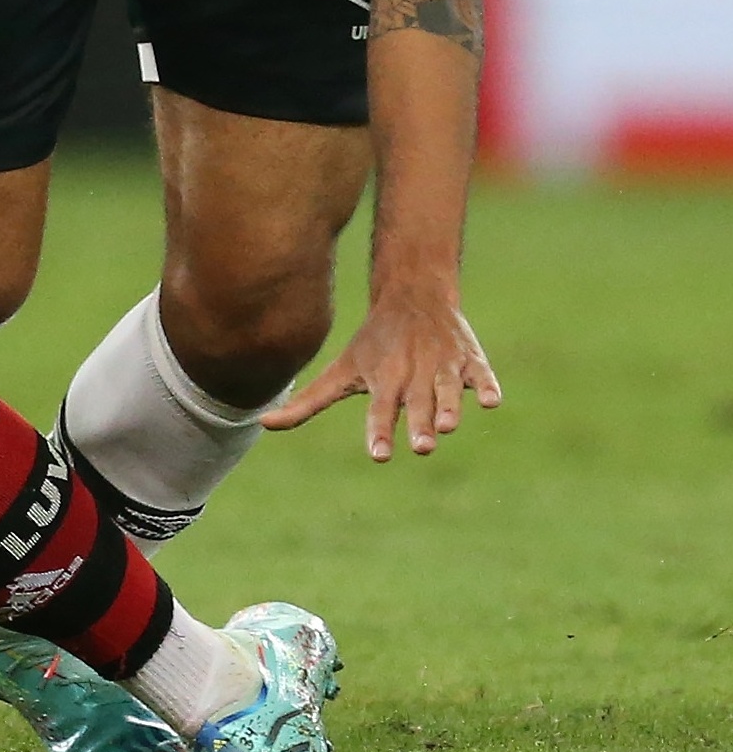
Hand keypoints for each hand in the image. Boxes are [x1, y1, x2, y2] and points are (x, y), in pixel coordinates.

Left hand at [261, 289, 500, 460]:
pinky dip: (487, 386)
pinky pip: (482, 374)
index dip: (380, 432)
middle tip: (422, 447)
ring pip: (448, 391)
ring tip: (449, 425)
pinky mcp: (470, 361)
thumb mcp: (339, 371)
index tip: (380, 456)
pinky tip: (491, 400)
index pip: (379, 411)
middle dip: (419, 425)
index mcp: (383, 381)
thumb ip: (307, 404)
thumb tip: (261, 424)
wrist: (411, 295)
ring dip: (450, 406)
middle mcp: (413, 375)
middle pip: (417, 404)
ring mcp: (443, 367)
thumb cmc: (371, 344)